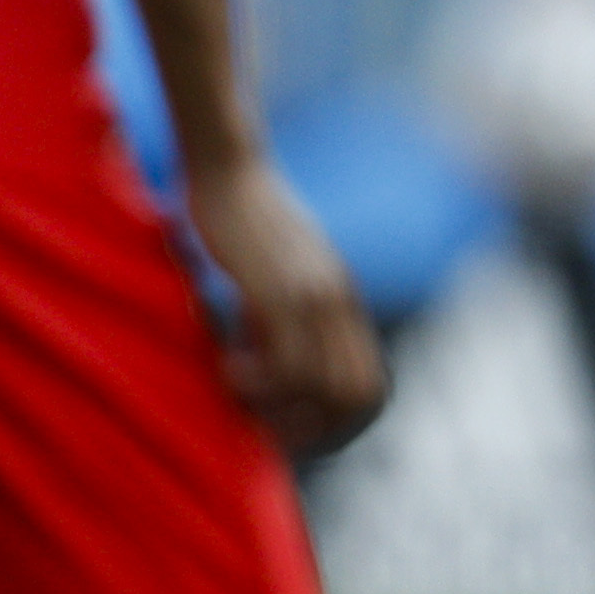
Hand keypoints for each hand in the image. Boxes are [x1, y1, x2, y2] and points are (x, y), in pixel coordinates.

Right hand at [187, 147, 389, 461]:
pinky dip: (257, 382)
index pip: (369, 387)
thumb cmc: (239, 218)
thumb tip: (265, 362)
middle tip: (260, 420)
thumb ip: (281, 315)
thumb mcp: (273, 272)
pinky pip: (287, 364)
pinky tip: (226, 365)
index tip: (288, 427)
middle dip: (311, 425)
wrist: (228, 166)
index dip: (335, 421)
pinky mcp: (281, 290)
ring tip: (237, 389)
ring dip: (279, 406)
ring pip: (325, 388)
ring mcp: (315, 296)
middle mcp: (339, 302)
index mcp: (342, 302)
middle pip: (358, 397)